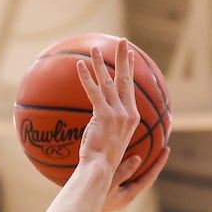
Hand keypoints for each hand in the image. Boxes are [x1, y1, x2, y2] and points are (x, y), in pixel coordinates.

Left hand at [74, 39, 139, 176]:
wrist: (100, 170)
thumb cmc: (102, 160)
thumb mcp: (110, 140)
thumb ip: (108, 126)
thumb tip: (99, 122)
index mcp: (131, 117)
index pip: (131, 89)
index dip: (131, 71)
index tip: (131, 56)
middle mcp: (128, 112)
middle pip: (125, 80)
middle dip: (123, 59)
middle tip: (122, 42)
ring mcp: (117, 113)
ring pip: (108, 82)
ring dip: (100, 64)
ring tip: (94, 49)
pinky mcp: (104, 116)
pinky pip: (93, 92)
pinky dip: (86, 78)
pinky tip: (79, 66)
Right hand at [100, 145, 169, 211]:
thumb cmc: (91, 202)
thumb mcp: (108, 185)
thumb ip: (123, 172)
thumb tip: (138, 159)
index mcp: (128, 195)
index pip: (149, 178)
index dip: (159, 164)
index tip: (166, 149)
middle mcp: (124, 196)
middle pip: (143, 177)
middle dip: (150, 163)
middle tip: (157, 148)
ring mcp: (115, 196)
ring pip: (130, 178)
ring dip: (135, 165)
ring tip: (138, 150)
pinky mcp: (104, 194)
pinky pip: (117, 178)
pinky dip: (119, 167)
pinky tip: (112, 159)